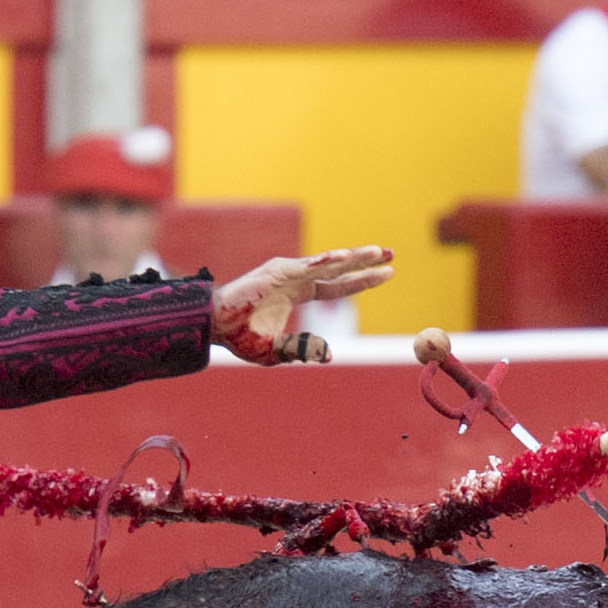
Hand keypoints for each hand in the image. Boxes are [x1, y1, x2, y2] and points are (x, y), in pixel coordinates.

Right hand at [212, 246, 393, 364]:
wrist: (215, 325)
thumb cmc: (240, 337)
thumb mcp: (275, 351)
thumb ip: (301, 349)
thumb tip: (328, 355)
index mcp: (298, 294)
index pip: (336, 287)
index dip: (360, 281)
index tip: (385, 275)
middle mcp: (297, 278)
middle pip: (339, 270)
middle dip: (366, 263)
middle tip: (392, 255)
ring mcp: (289, 272)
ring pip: (329, 263)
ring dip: (355, 257)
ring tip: (380, 252)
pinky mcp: (277, 272)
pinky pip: (307, 267)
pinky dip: (326, 262)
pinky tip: (345, 258)